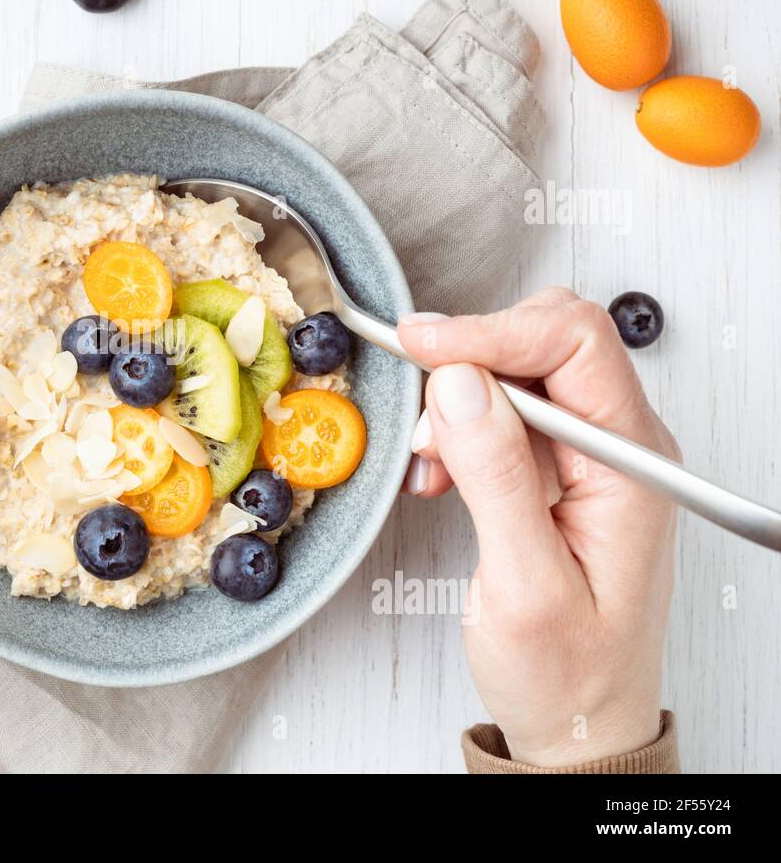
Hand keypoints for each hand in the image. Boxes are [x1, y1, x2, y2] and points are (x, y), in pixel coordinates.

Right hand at [398, 287, 678, 766]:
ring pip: (517, 373)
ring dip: (458, 401)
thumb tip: (461, 385)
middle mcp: (618, 447)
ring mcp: (589, 455)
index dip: (491, 332)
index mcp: (630, 465)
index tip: (421, 345)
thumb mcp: (524, 585)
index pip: (573, 344)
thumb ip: (497, 477)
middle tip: (424, 416)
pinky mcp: (557, 468)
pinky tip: (439, 472)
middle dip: (472, 361)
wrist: (575, 720)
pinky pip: (502, 413)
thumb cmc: (566, 673)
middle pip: (548, 340)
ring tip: (430, 463)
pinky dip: (457, 429)